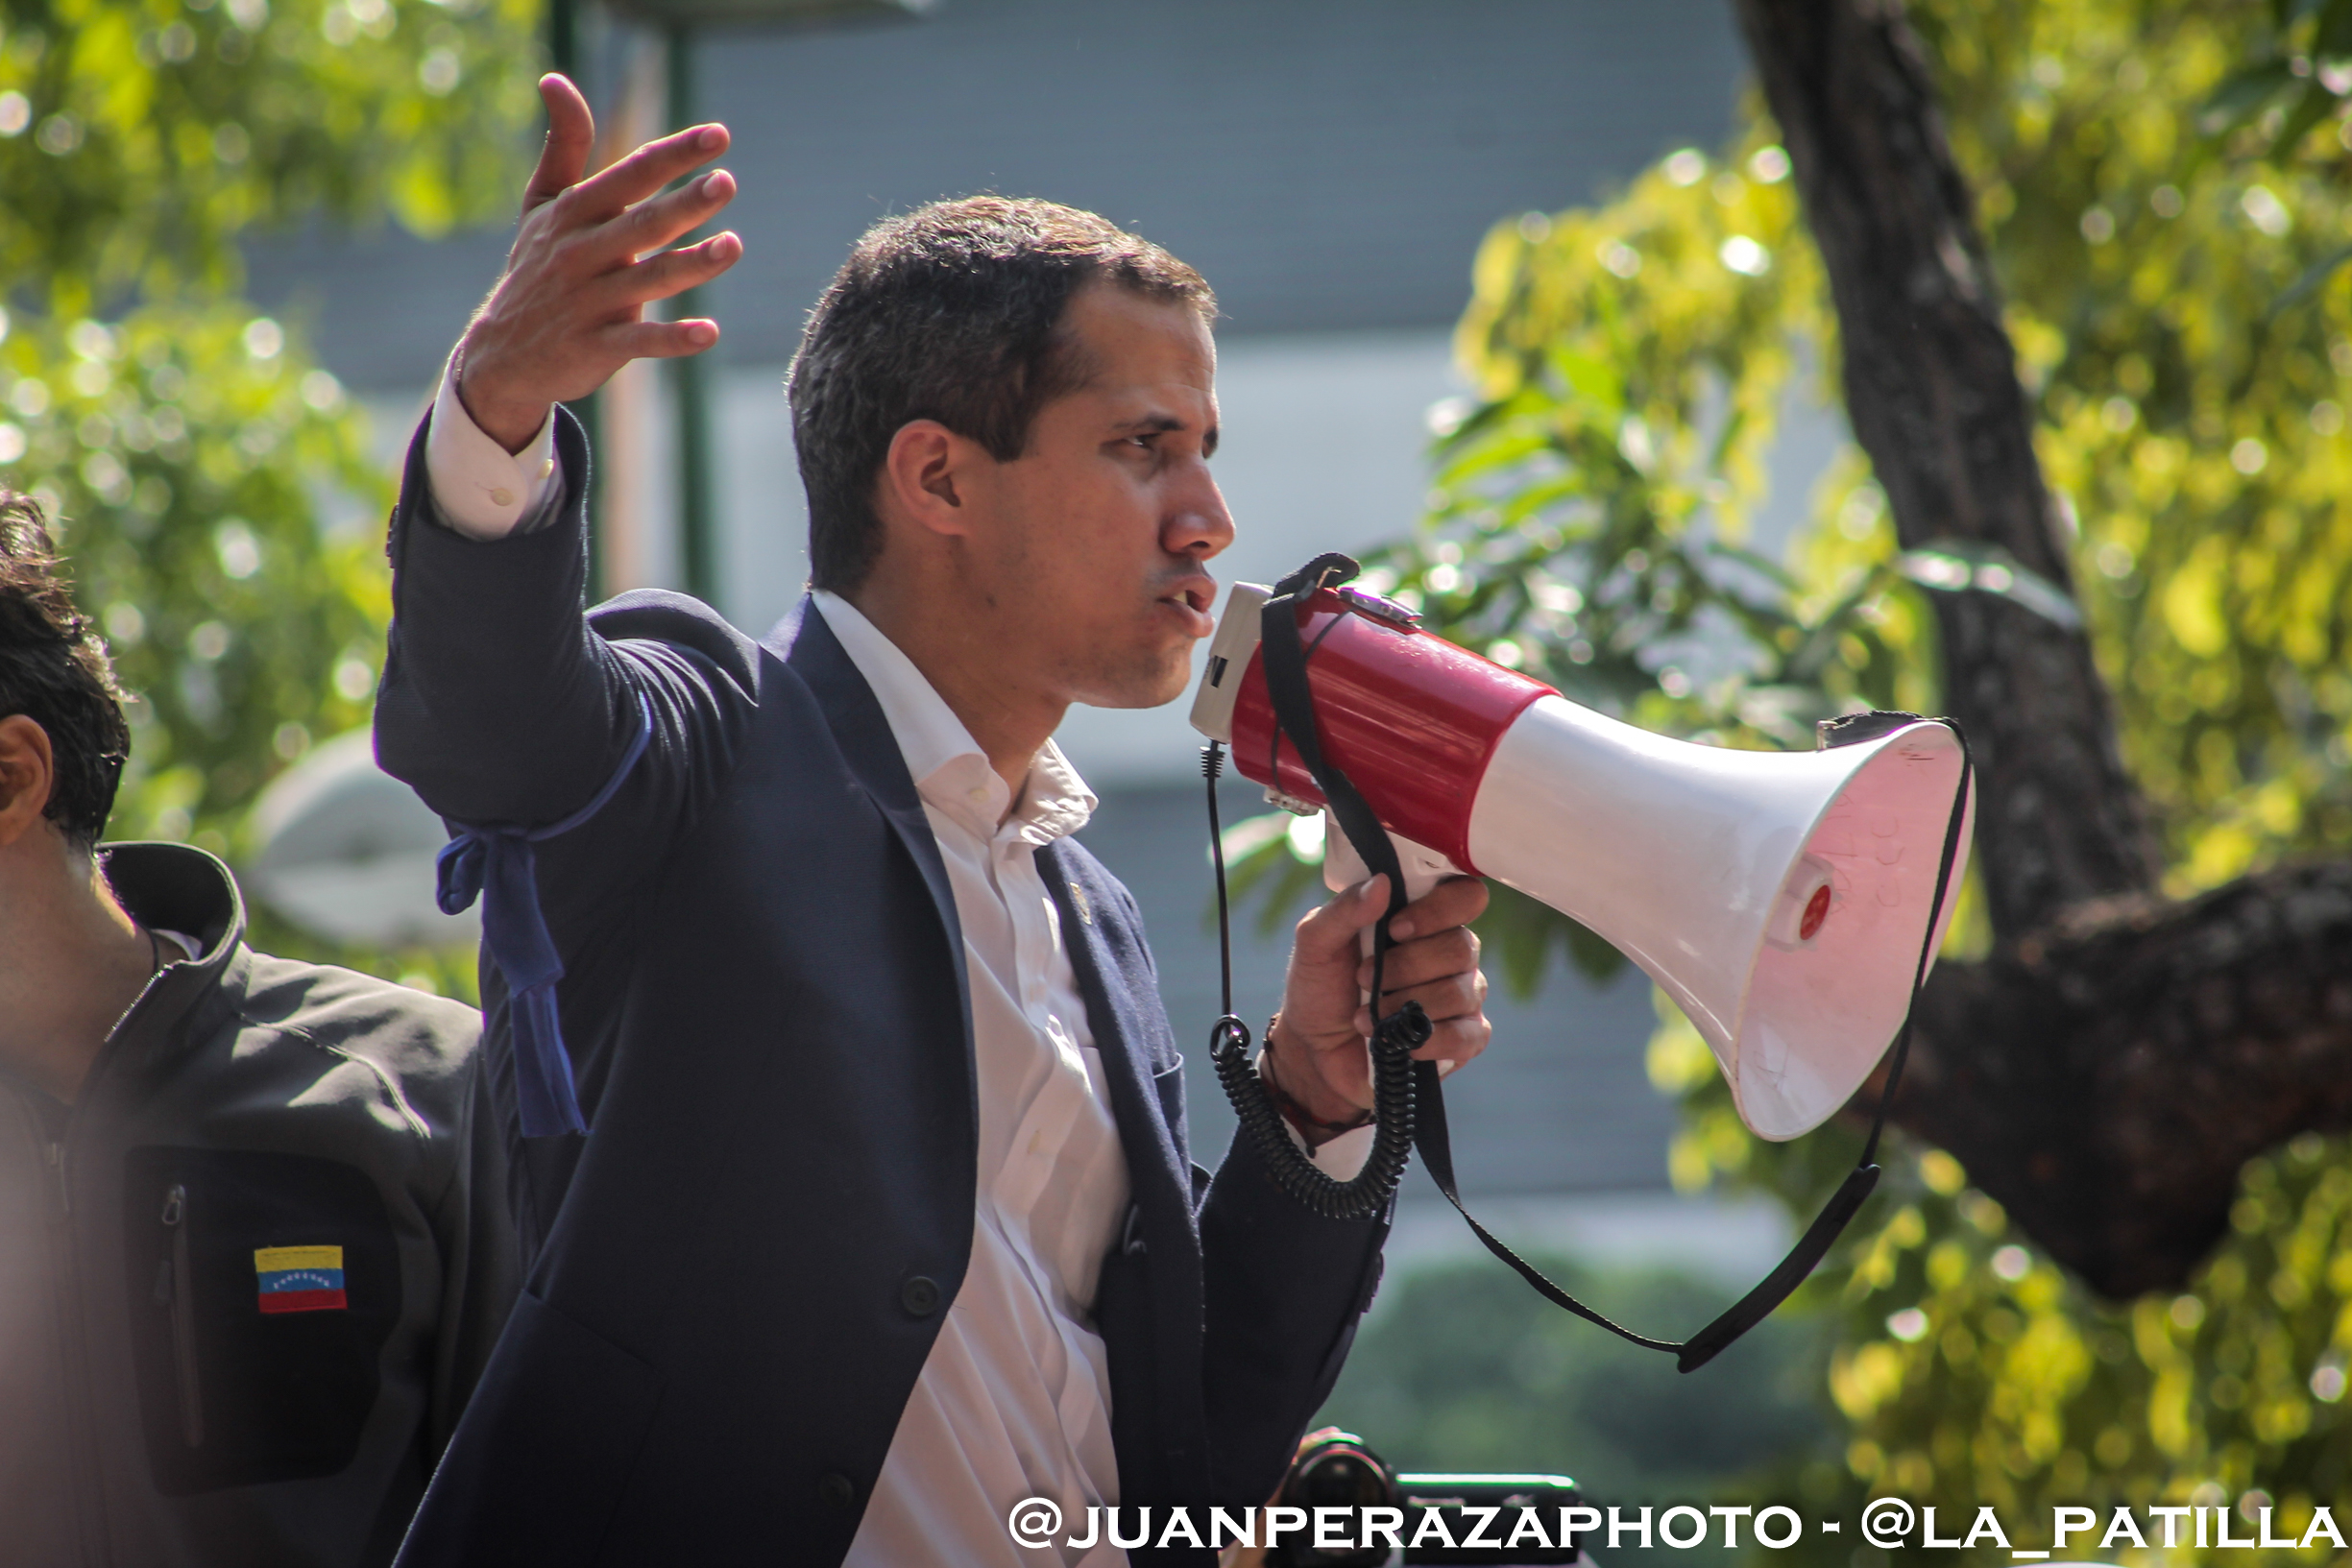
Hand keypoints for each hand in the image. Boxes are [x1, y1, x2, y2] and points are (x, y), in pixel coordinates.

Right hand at [454, 74, 743, 452]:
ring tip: (733, 246)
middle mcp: (582, 253)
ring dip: (692, 264)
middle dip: (685, 204)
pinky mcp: (596, 347)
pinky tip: (708, 333)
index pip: (630, 175)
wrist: (501, 355)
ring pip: (649, 280)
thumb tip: (555, 78)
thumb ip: (563, 146)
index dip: (673, 155)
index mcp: (574, 213)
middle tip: (726, 183)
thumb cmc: (535, 267)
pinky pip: (640, 342)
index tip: (719, 136)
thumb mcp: (540, 204)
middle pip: (643, 225)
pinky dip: (673, 339)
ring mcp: (589, 302)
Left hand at [1262, 874, 1490, 1143]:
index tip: (1395, 928)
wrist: (1313, 1049)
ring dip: (1409, 1004)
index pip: (1464, 896)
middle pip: (1462, 946)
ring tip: (1370, 1015)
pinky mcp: (1462, 1038)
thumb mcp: (1315, 943)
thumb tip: (1382, 883)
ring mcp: (1461, 996)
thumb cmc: (1320, 988)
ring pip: (1463, 991)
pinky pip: (1470, 1035)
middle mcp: (1450, 953)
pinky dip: (1432, 1039)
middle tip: (1364, 978)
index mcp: (1422, 919)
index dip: (1439, 909)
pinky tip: (1401, 1042)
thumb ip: (1345, 910)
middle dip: (1408, 965)